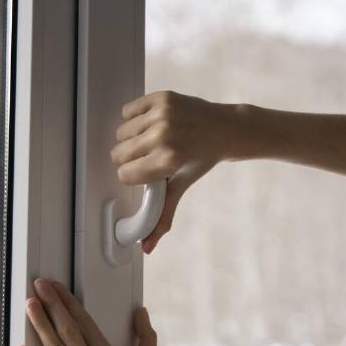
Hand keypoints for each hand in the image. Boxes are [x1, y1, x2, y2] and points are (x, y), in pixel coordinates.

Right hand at [110, 90, 237, 252]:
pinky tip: (151, 124)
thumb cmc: (202, 159)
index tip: (146, 172)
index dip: (133, 176)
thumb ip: (161, 218)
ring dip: (131, 138)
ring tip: (151, 140)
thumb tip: (146, 248)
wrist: (227, 128)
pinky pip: (128, 110)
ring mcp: (162, 114)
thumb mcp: (181, 187)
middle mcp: (164, 135)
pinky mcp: (161, 97)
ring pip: (121, 132)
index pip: (125, 174)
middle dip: (129, 159)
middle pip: (118, 154)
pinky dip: (135, 118)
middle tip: (148, 157)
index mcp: (168, 160)